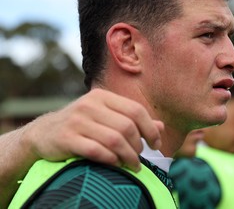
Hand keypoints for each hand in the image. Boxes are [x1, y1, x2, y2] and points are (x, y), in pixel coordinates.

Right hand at [22, 88, 162, 171]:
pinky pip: (96, 151)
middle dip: (139, 146)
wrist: (44, 133)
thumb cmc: (83, 125)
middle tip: (140, 157)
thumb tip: (160, 127)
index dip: (150, 128)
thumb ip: (132, 120)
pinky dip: (110, 159)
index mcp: (103, 97)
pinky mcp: (66, 138)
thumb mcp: (106, 116)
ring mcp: (77, 121)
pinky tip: (116, 164)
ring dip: (128, 156)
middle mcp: (90, 105)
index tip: (156, 144)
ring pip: (114, 140)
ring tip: (133, 166)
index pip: (136, 110)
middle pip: (127, 127)